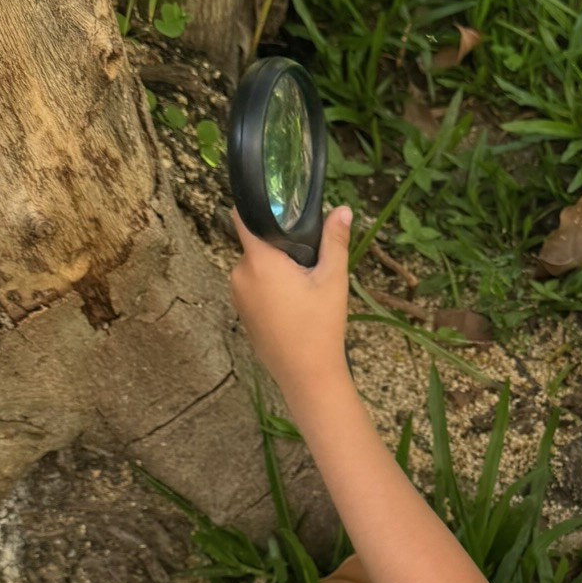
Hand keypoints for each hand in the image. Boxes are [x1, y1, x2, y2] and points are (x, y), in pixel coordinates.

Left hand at [229, 204, 351, 398]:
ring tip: (303, 286)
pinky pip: (253, 287)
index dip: (258, 207)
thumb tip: (344, 210)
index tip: (280, 208)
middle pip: (255, 244)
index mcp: (259, 260)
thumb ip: (335, 241)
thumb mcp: (333, 280)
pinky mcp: (241, 312)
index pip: (243, 217)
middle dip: (278, 246)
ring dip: (274, 268)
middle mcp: (240, 274)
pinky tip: (292, 303)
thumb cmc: (320, 326)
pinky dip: (269, 287)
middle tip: (308, 260)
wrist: (306, 375)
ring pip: (255, 267)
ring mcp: (237, 295)